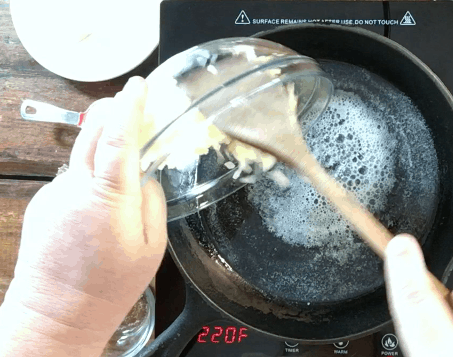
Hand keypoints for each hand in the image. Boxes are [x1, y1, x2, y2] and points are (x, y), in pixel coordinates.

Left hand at [1, 77, 166, 354]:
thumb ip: (153, 202)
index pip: (117, 137)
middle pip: (92, 130)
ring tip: (123, 166)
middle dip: (113, 110)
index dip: (130, 106)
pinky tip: (99, 202)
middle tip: (133, 104)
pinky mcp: (43, 201)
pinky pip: (71, 175)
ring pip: (81, 152)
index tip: (140, 86)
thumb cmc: (109, 285)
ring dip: (102, 144)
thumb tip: (146, 177)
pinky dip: (88, 173)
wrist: (58, 311)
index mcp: (109, 198)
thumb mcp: (152, 247)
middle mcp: (76, 187)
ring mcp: (55, 192)